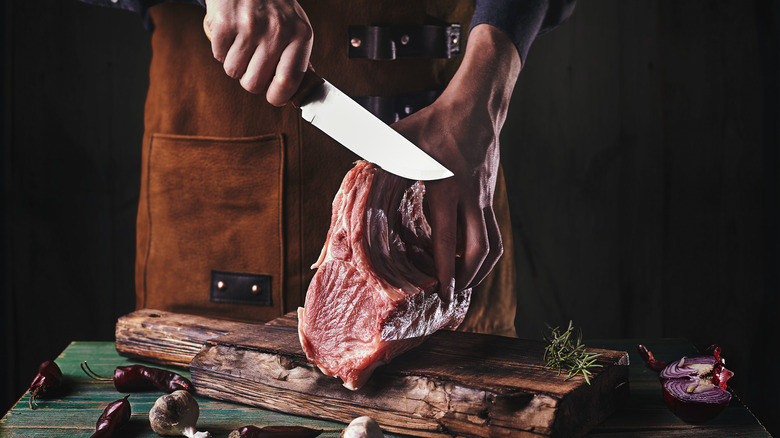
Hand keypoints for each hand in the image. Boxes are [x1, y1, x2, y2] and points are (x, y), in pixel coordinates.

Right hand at [204, 0, 312, 105]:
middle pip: (254, 84)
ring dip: (234, 62)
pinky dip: (222, 49)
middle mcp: (277, 31)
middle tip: (252, 63)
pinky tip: (232, 33)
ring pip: (233, 71)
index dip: (277, 97)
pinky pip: (219, 55)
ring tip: (243, 42)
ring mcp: (250, 26)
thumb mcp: (296, 26)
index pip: (288, 82)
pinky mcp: (225, 22)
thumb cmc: (273, 4)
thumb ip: (297, 58)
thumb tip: (298, 91)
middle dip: (249, 79)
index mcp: (300, 35)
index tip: (272, 97)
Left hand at [391, 25, 521, 300]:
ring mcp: (485, 198)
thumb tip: (354, 172)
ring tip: (465, 284)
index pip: (448, 238)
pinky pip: (494, 232)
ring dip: (481, 269)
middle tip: (454, 296)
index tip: (443, 292)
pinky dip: (485, 251)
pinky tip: (469, 258)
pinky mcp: (490, 196)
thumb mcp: (401, 138)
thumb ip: (378, 157)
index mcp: (447, 187)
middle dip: (469, 278)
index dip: (446, 269)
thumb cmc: (435, 122)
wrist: (475, 107)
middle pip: (480, 249)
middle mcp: (472, 197)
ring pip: (493, 244)